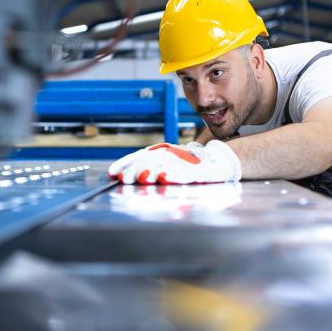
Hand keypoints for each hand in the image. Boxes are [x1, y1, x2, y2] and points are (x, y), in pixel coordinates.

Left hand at [108, 140, 240, 184]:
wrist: (219, 160)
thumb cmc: (189, 163)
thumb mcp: (167, 162)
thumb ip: (149, 166)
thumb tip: (125, 174)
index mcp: (161, 152)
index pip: (139, 156)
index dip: (125, 163)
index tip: (112, 174)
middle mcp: (170, 154)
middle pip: (149, 161)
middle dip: (134, 170)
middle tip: (123, 179)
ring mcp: (184, 162)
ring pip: (165, 166)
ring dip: (151, 171)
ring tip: (141, 178)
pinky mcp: (197, 170)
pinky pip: (185, 172)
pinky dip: (174, 175)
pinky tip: (165, 178)